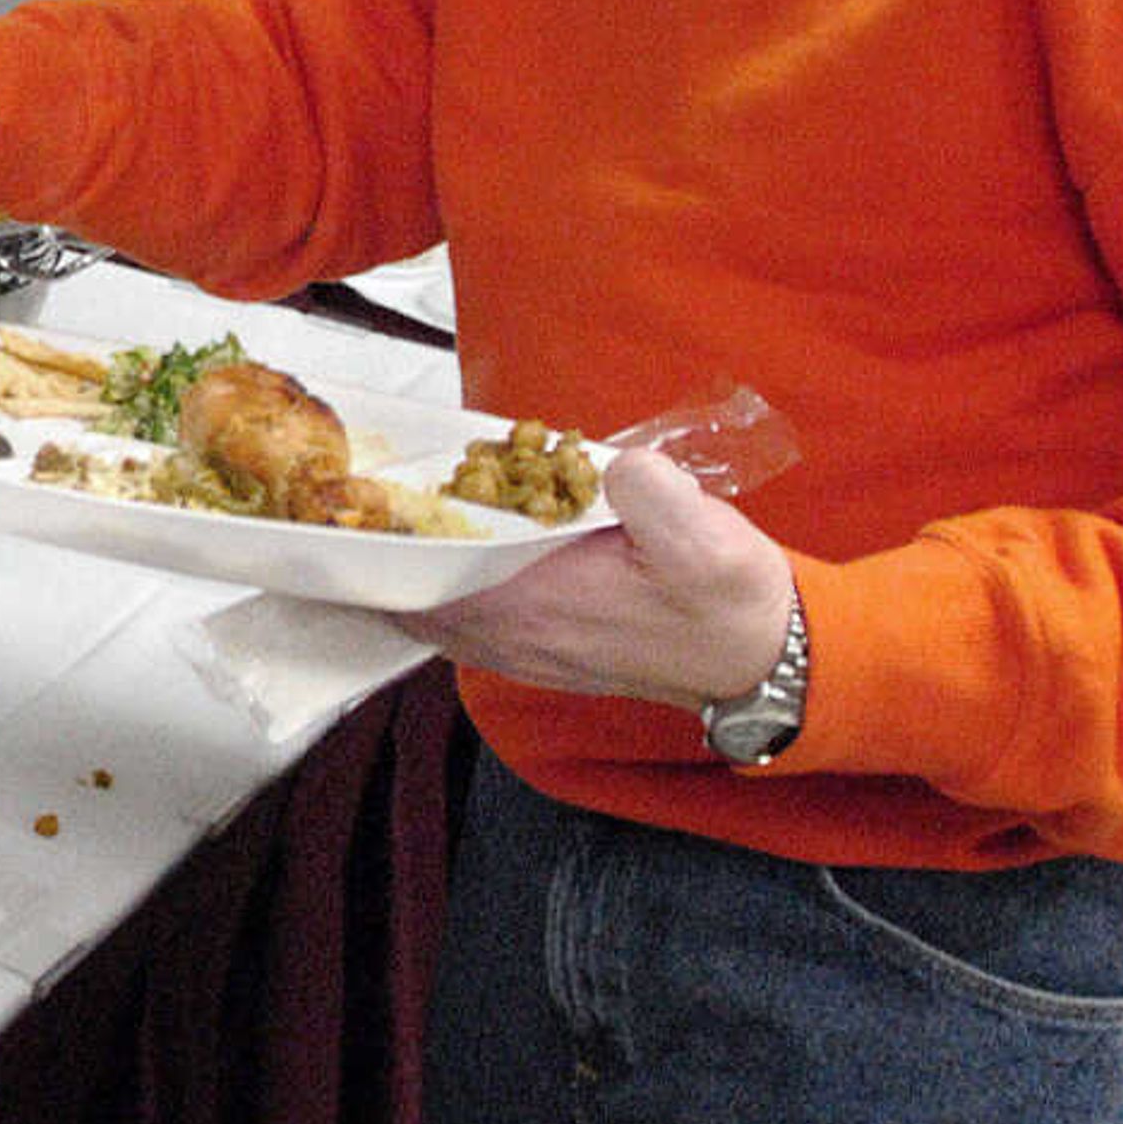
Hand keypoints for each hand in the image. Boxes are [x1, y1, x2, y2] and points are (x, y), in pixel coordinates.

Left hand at [388, 452, 795, 708]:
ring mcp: (527, 652)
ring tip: (389, 524)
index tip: (356, 506)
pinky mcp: (543, 652)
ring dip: (410, 574)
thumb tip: (615, 465)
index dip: (386, 546)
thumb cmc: (731, 601)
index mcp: (538, 606)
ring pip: (434, 616)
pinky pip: (464, 625)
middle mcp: (518, 638)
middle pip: (413, 600)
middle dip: (384, 556)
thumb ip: (655, 494)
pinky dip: (442, 592)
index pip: (427, 582)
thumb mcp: (706, 539)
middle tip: (357, 503)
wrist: (766, 658)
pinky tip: (445, 554)